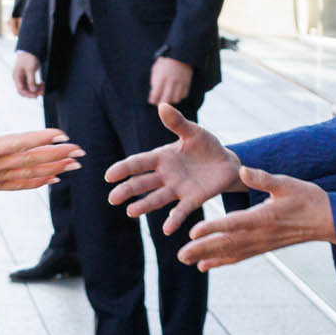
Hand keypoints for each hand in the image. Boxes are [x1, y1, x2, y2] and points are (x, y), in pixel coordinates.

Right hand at [0, 108, 82, 213]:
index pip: (22, 143)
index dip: (45, 139)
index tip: (64, 135)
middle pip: (35, 159)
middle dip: (60, 154)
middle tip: (81, 151)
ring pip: (33, 173)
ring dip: (56, 168)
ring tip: (75, 165)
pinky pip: (22, 184)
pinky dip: (40, 182)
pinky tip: (53, 180)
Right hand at [12, 51, 43, 98]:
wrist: (30, 50)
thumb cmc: (28, 57)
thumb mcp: (30, 69)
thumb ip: (31, 80)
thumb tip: (33, 90)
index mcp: (17, 77)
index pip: (21, 90)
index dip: (28, 94)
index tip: (36, 95)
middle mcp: (19, 78)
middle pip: (25, 90)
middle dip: (34, 92)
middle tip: (42, 92)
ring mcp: (23, 78)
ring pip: (29, 88)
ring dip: (37, 89)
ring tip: (44, 88)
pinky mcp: (28, 76)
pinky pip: (32, 84)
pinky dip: (37, 86)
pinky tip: (42, 85)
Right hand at [107, 102, 242, 234]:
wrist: (226, 163)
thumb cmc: (206, 146)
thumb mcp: (193, 132)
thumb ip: (177, 123)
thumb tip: (162, 105)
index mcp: (162, 158)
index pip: (138, 163)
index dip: (123, 169)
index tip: (108, 176)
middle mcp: (165, 175)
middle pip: (142, 183)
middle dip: (127, 190)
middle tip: (112, 198)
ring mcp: (177, 189)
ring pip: (157, 198)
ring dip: (144, 205)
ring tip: (130, 212)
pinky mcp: (192, 200)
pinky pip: (181, 211)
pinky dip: (174, 219)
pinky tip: (167, 229)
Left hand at [147, 55, 192, 108]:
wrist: (181, 53)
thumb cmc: (165, 61)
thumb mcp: (156, 68)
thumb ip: (154, 81)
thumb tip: (154, 93)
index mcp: (161, 77)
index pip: (155, 95)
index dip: (152, 100)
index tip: (151, 100)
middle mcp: (171, 81)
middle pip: (166, 100)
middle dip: (161, 103)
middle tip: (159, 103)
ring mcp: (180, 83)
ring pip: (176, 99)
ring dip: (171, 100)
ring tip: (168, 98)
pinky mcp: (187, 83)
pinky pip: (184, 95)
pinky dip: (179, 96)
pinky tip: (176, 94)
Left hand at [176, 167, 335, 269]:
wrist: (326, 221)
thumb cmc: (307, 198)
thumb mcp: (286, 183)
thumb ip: (263, 178)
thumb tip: (243, 169)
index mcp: (263, 217)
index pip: (233, 224)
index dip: (213, 229)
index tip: (193, 232)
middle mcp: (259, 235)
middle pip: (227, 244)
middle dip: (203, 250)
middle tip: (181, 256)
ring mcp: (261, 244)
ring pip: (230, 253)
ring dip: (207, 258)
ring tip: (185, 261)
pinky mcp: (262, 248)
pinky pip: (239, 256)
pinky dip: (221, 261)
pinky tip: (205, 265)